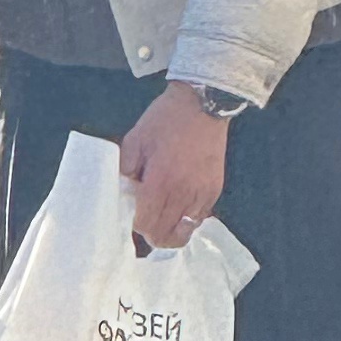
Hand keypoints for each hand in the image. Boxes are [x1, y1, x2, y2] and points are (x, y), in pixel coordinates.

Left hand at [118, 84, 232, 252]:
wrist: (201, 105)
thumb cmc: (164, 120)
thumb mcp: (135, 139)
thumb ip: (126, 170)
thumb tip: (125, 193)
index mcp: (160, 182)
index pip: (146, 224)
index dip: (135, 224)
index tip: (132, 214)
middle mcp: (183, 194)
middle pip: (165, 235)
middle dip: (151, 234)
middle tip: (144, 223)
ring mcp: (202, 195)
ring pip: (184, 231)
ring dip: (170, 230)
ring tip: (162, 219)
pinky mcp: (214, 191)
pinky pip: (199, 218)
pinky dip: (187, 219)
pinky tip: (179, 207)